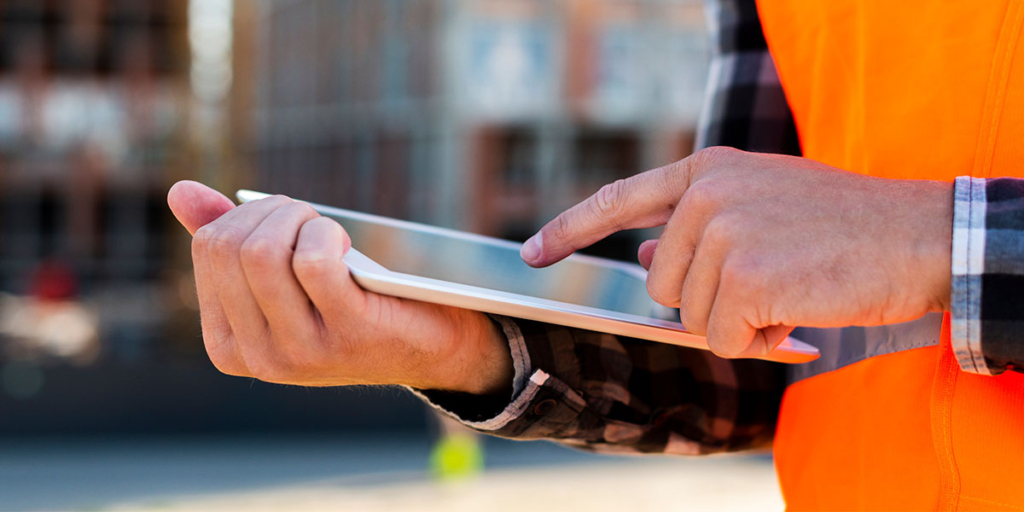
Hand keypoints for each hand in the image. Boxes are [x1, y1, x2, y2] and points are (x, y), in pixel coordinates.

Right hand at [167, 181, 511, 393]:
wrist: (429, 347)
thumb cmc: (352, 303)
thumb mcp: (287, 279)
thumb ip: (234, 243)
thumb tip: (178, 192)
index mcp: (228, 346)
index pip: (208, 250)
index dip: (247, 215)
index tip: (284, 220)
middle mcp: (257, 358)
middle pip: (231, 247)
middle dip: (271, 210)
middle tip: (308, 216)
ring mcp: (300, 352)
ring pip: (263, 253)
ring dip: (299, 218)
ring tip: (326, 227)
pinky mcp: (345, 334)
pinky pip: (313, 261)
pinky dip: (327, 233)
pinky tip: (345, 244)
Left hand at [520, 147, 952, 357]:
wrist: (918, 234)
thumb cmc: (843, 226)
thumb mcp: (763, 206)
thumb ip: (698, 226)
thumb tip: (645, 252)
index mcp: (708, 170)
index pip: (619, 198)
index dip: (569, 230)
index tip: (532, 254)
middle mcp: (707, 195)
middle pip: (661, 284)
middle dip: (709, 301)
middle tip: (769, 285)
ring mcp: (724, 233)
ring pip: (692, 317)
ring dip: (740, 323)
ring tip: (790, 293)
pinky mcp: (746, 277)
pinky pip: (724, 339)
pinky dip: (759, 343)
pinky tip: (795, 315)